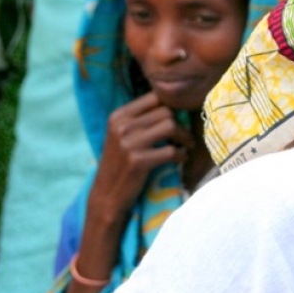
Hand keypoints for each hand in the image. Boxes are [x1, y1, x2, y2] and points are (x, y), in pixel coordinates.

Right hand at [88, 92, 190, 221]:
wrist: (107, 195)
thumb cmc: (120, 164)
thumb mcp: (122, 135)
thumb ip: (140, 119)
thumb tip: (172, 104)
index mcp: (118, 116)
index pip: (154, 97)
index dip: (171, 106)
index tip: (178, 118)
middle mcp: (122, 126)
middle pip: (165, 111)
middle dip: (180, 123)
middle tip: (185, 136)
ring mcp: (129, 143)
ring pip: (170, 126)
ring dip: (184, 137)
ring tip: (186, 145)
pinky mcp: (138, 161)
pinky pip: (171, 150)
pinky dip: (181, 154)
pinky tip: (180, 158)